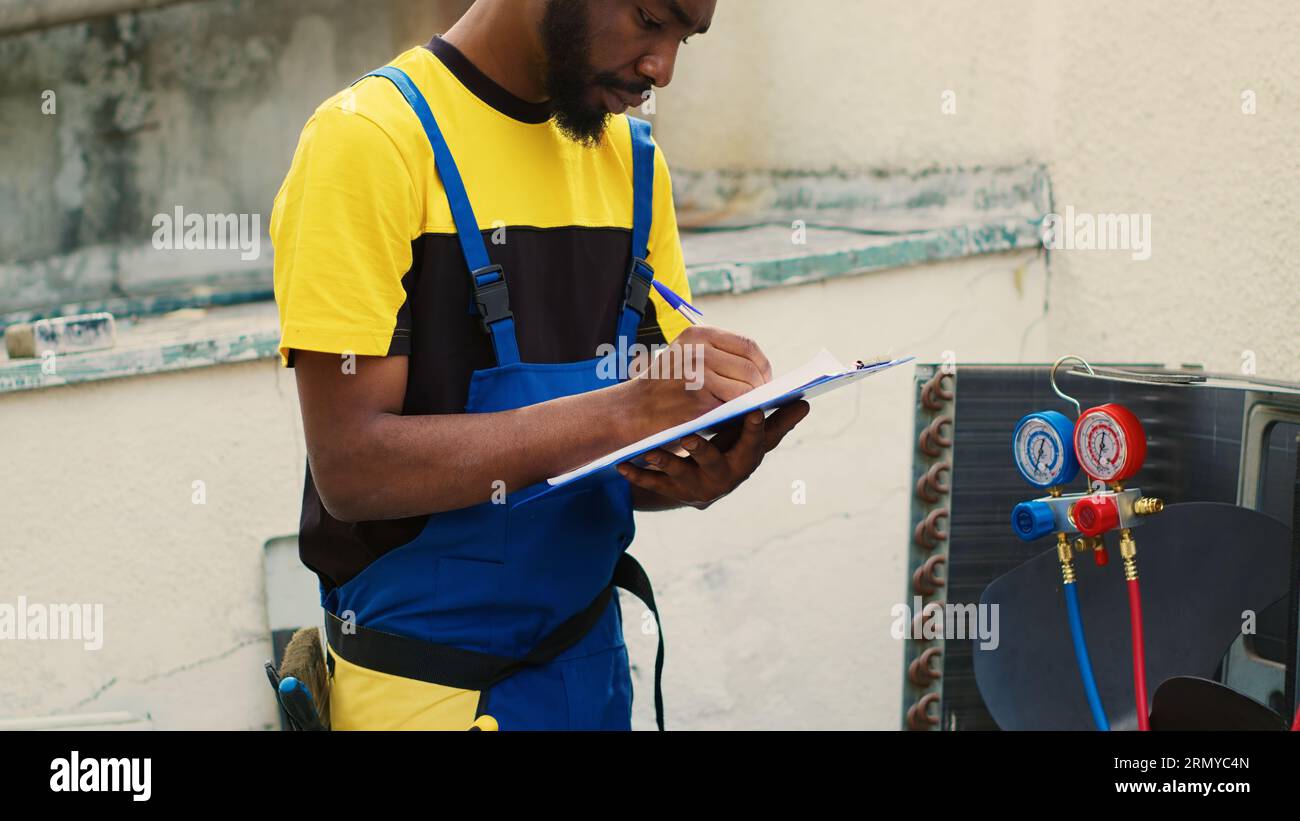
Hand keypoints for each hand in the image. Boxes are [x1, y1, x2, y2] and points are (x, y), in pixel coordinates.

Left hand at [617, 401, 810, 509]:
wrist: (700, 484)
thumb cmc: (730, 451)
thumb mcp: (751, 440)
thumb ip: (775, 423)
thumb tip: (806, 403)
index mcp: (746, 459)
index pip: (756, 444)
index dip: (757, 429)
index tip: (756, 408)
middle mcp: (724, 477)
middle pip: (716, 463)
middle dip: (703, 450)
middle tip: (689, 435)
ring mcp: (697, 487)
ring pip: (680, 475)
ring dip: (665, 462)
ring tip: (649, 448)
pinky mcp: (672, 492)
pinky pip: (653, 485)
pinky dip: (638, 475)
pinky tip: (621, 466)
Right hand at [621, 326, 773, 439]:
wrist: (631, 411)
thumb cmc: (662, 388)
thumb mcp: (684, 356)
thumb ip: (716, 355)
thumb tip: (760, 369)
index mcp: (698, 334)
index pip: (747, 345)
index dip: (762, 365)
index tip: (765, 379)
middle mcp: (699, 349)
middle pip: (751, 366)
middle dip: (762, 386)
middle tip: (763, 399)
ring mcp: (699, 373)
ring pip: (747, 386)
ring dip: (755, 401)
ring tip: (753, 409)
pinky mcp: (700, 398)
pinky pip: (736, 405)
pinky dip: (743, 412)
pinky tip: (741, 417)